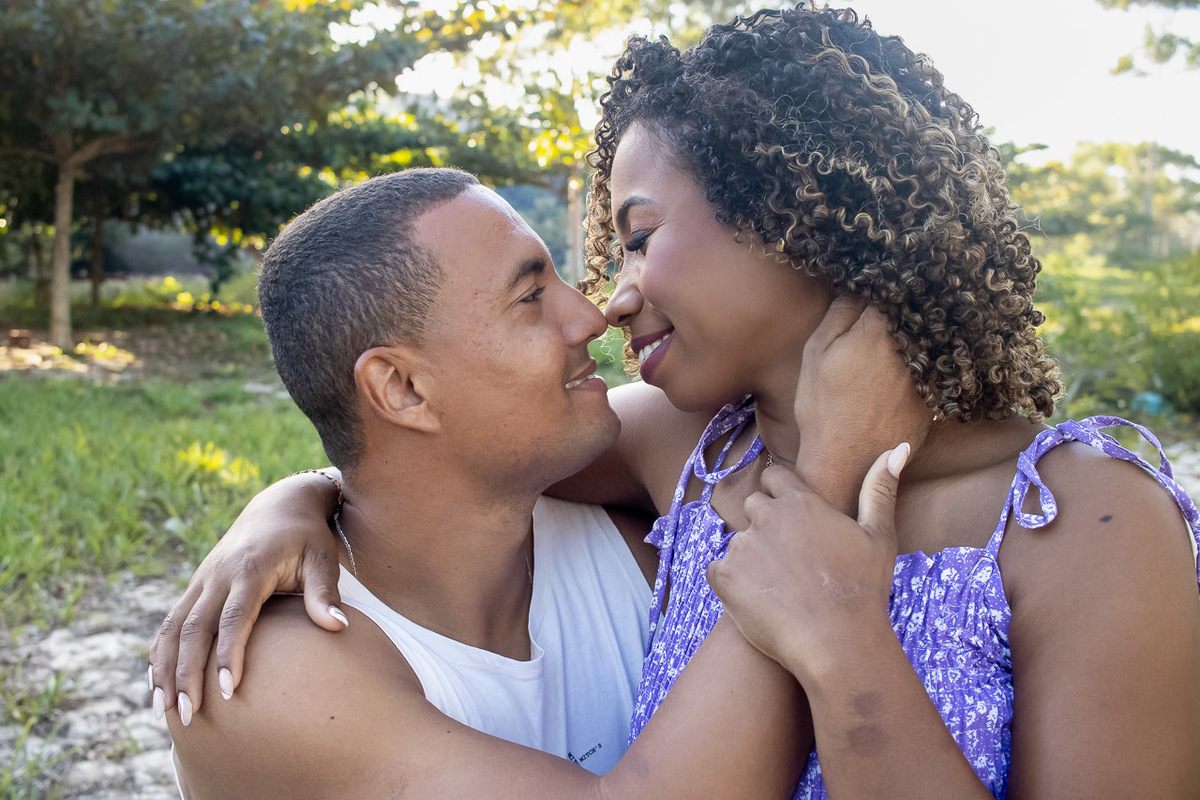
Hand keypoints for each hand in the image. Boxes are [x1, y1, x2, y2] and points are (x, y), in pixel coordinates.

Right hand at [147, 472, 344, 723]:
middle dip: (187, 673)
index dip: (228, 654)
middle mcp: (218, 575)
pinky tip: (155, 684)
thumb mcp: (322, 559)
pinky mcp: (196, 586)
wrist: (280, 506)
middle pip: (195, 628)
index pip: (234, 617)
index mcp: (250, 569)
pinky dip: (159, 653)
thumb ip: (325, 593)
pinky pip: (170, 622)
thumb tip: (338, 627)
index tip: (227, 691)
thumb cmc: (308, 538)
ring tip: (164, 710)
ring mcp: (202, 580)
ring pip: (174, 628)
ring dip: (166, 669)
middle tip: (188, 714)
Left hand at [707, 445, 907, 687]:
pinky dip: (731, 583)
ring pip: (738, 541)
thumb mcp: (879, 536)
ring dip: (751, 557)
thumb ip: (880, 489)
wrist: (839, 644)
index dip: (781, 496)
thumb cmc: (864, 591)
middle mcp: (767, 516)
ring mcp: (743, 546)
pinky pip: (717, 569)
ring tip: (778, 586)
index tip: (793, 521)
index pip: (774, 477)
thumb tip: (897, 448)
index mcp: (800, 501)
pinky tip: (758, 599)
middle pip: (753, 506)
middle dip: (766, 526)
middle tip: (789, 560)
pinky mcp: (724, 576)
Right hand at [794, 297, 929, 513]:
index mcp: (878, 330)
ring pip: (927, 345)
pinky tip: (902, 385)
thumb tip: (858, 290)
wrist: (846, 463)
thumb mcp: (815, 354)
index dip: (883, 294)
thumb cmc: (822, 408)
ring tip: (895, 356)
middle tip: (886, 324)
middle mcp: (910, 347)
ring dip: (917, 343)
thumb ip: (838, 314)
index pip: (890, 294)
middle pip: (914, 318)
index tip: (876, 299)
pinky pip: (934, 375)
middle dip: (904, 316)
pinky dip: (924, 373)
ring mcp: (927, 374)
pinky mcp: (935, 400)